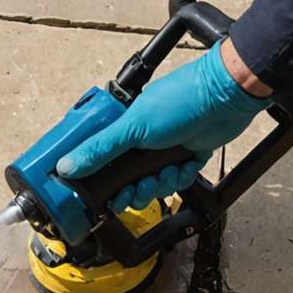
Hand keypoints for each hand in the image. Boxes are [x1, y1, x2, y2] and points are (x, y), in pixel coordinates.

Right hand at [56, 40, 272, 211]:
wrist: (225, 97)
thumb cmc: (180, 101)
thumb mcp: (132, 129)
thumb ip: (99, 150)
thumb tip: (66, 165)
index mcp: (125, 129)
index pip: (103, 161)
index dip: (101, 182)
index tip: (101, 195)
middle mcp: (143, 140)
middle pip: (127, 180)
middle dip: (131, 191)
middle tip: (132, 193)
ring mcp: (166, 149)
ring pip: (152, 184)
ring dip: (157, 185)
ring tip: (162, 176)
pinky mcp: (187, 156)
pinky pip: (176, 180)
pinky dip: (179, 178)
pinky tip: (182, 167)